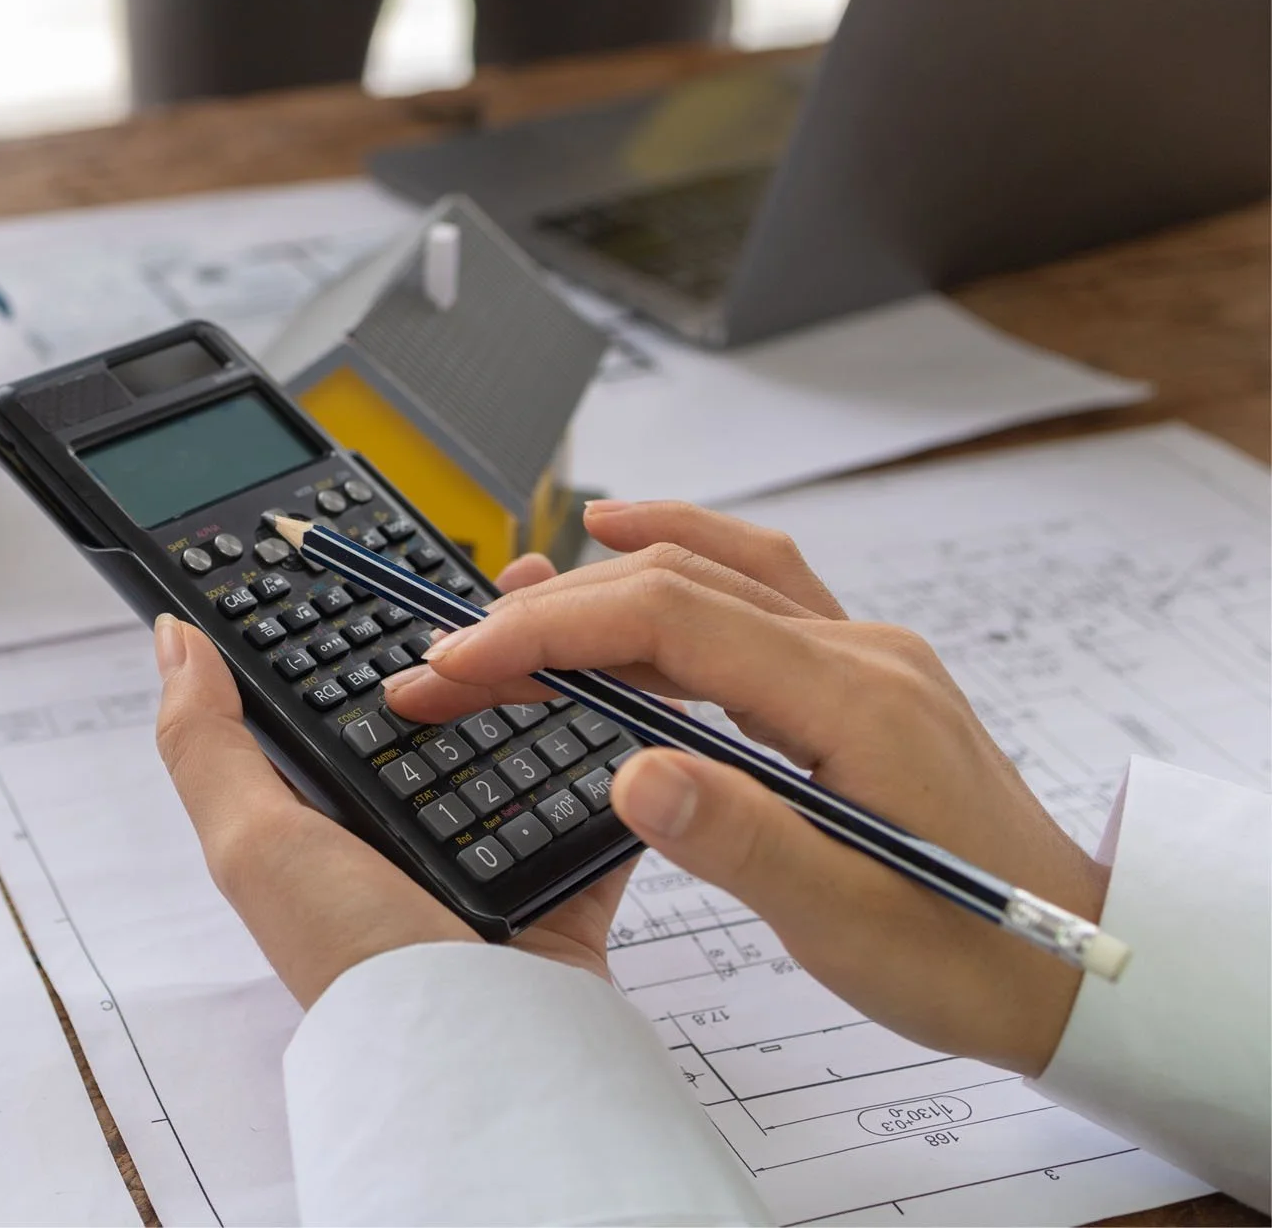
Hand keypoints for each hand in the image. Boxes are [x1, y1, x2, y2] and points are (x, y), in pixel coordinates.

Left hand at [152, 554, 631, 1010]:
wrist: (479, 1062)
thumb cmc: (355, 960)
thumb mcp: (251, 842)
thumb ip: (207, 740)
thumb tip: (171, 638)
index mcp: (324, 819)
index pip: (339, 699)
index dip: (358, 631)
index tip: (387, 561)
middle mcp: (401, 837)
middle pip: (442, 711)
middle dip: (474, 649)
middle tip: (514, 583)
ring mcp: (489, 863)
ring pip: (527, 743)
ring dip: (553, 687)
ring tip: (582, 622)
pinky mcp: (565, 889)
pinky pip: (601, 808)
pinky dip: (620, 763)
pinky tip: (635, 701)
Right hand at [383, 501, 1106, 1074]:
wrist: (1072, 970)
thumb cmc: (968, 955)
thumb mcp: (845, 922)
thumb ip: (738, 840)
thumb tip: (628, 771)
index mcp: (854, 700)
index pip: (669, 622)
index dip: (548, 633)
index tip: (456, 664)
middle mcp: (859, 652)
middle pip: (671, 588)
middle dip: (542, 617)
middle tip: (444, 665)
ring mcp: (864, 653)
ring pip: (708, 574)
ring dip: (596, 583)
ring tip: (501, 607)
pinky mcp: (859, 674)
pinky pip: (753, 582)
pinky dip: (674, 560)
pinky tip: (624, 545)